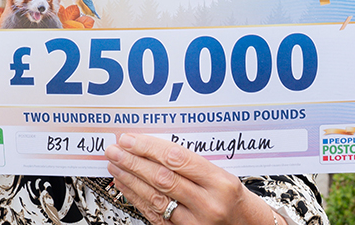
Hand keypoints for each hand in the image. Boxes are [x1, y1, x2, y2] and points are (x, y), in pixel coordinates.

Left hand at [105, 133, 278, 224]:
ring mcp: (195, 223)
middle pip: (162, 178)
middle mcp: (208, 204)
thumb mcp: (225, 176)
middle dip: (134, 161)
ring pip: (155, 197)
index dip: (149, 148)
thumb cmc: (238, 201)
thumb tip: (156, 148)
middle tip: (115, 149)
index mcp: (221, 183)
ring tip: (115, 164)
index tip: (131, 139)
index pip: (177, 159)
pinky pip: (154, 214)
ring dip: (130, 179)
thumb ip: (194, 164)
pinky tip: (125, 185)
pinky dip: (136, 198)